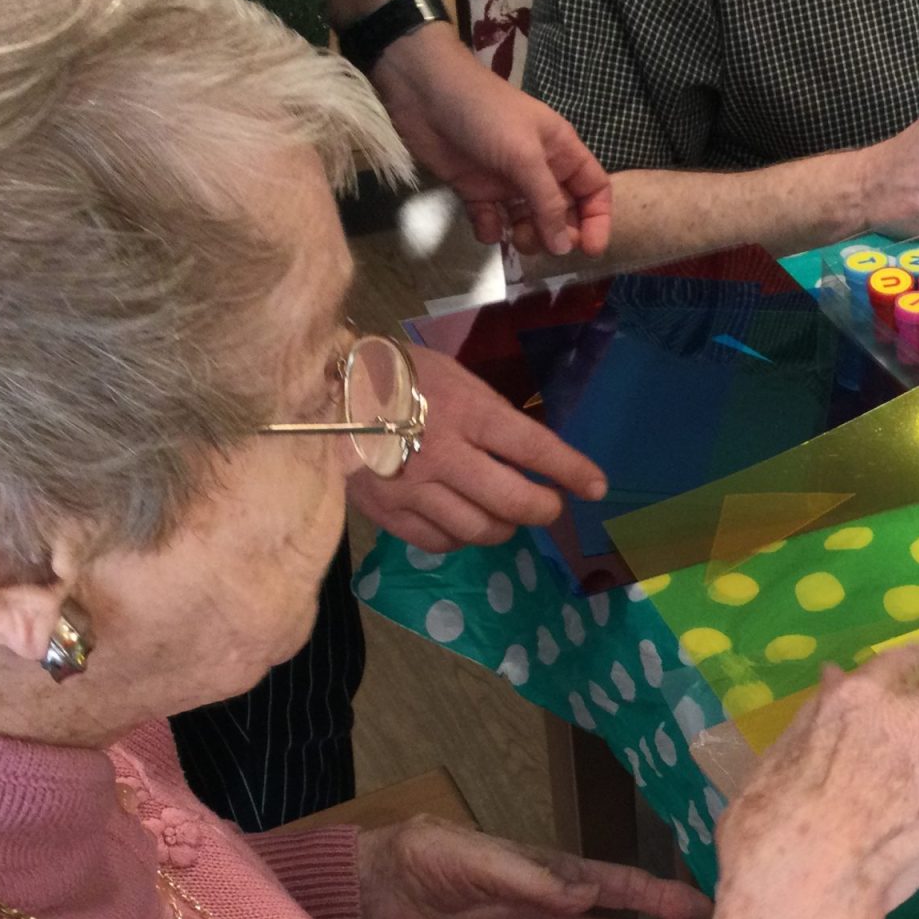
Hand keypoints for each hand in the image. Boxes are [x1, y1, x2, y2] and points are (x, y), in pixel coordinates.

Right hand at [348, 346, 606, 550]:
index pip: (532, 448)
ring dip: (505, 527)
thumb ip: (490, 415)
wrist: (323, 393)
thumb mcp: (453, 377)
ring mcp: (414, 488)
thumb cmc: (398, 376)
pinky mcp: (389, 513)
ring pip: (480, 530)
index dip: (570, 470)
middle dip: (543, 509)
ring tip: (507, 515)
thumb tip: (531, 456)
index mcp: (465, 410)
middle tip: (549, 506)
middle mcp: (443, 454)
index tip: (596, 486)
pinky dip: (463, 538)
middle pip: (512, 501)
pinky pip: (442, 542)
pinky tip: (464, 522)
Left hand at [370, 24, 611, 255]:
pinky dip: (490, 230)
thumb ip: (548, 202)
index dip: (597, 219)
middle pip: (562, 213)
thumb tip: (564, 248)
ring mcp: (506, 181)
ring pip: (528, 222)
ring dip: (525, 236)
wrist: (425, 93)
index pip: (594, 189)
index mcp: (561, 152)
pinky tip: (484, 225)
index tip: (589, 249)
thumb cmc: (486, 115)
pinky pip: (491, 221)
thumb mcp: (525, 156)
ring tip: (513, 235)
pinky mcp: (476, 190)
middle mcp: (539, 169)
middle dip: (557, 233)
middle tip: (541, 242)